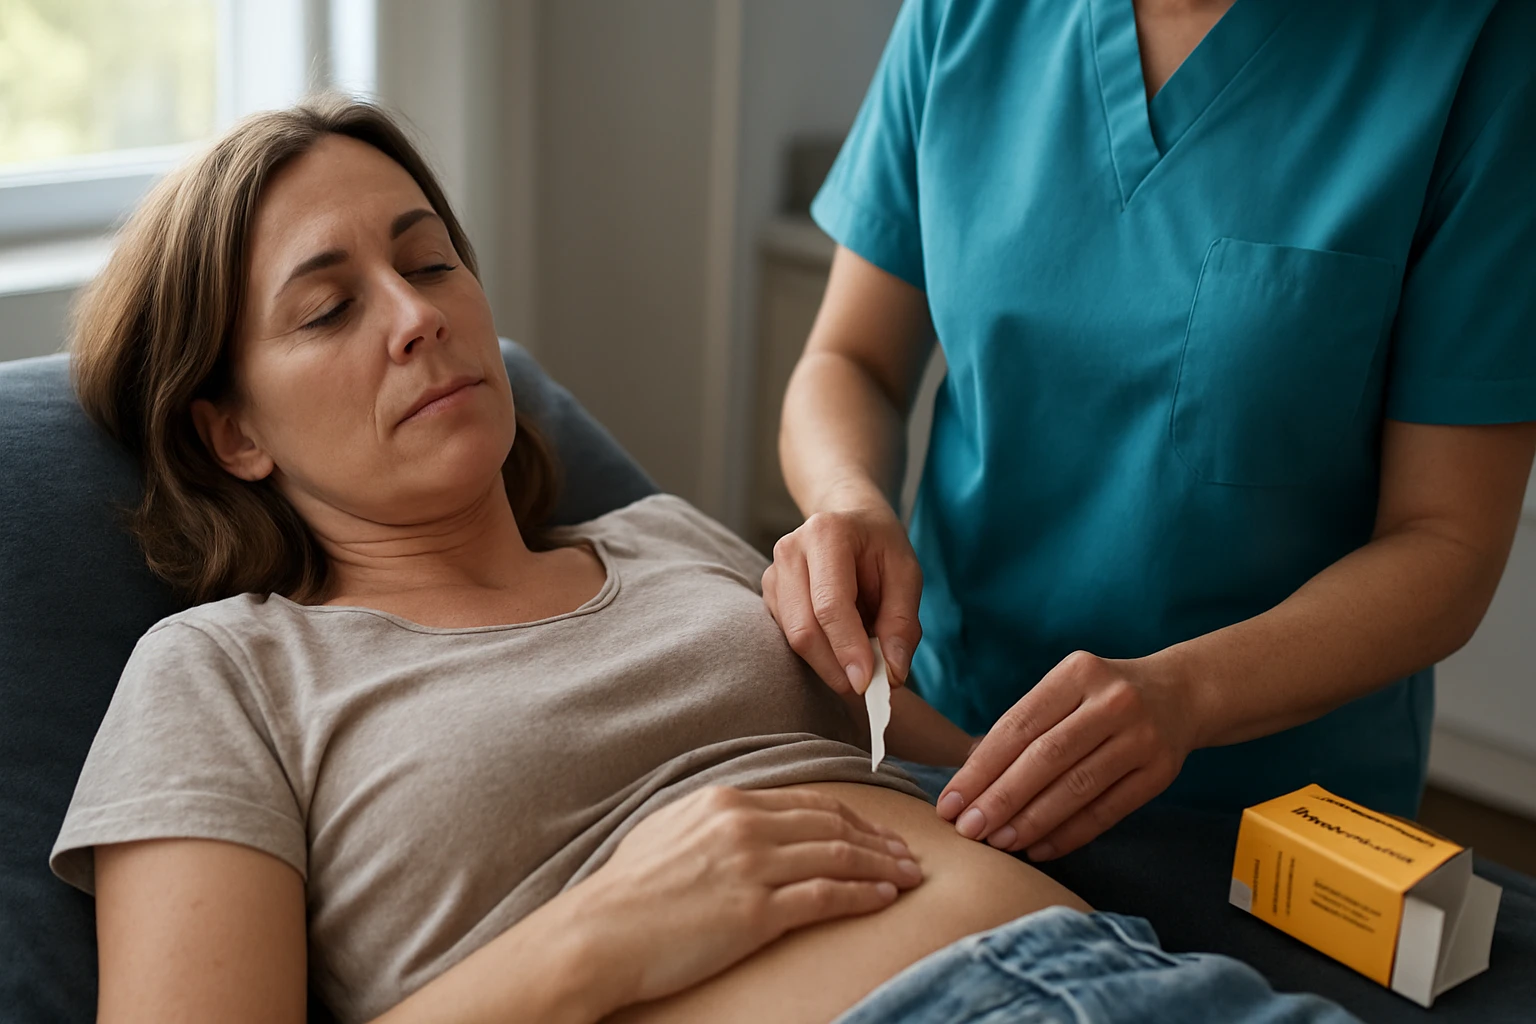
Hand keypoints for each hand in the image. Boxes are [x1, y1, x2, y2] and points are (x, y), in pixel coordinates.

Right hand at [573, 786, 923, 1008]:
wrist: (600, 934)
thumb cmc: (627, 891)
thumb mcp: (670, 831)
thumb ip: (714, 821)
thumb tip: (745, 821)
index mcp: (725, 801)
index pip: (809, 802)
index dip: (853, 816)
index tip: (877, 830)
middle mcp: (743, 824)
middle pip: (832, 824)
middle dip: (878, 838)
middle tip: (908, 851)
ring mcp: (752, 866)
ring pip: (838, 855)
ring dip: (883, 865)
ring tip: (910, 875)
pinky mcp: (756, 911)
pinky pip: (826, 896)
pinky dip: (863, 894)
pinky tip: (885, 898)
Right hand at [761, 505, 921, 693]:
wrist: (847, 520)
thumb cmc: (879, 545)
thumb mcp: (906, 573)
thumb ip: (902, 622)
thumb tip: (892, 673)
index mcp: (826, 534)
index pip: (830, 605)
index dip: (847, 649)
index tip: (866, 683)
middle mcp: (790, 551)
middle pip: (804, 628)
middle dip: (836, 667)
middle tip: (867, 689)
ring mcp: (773, 574)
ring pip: (793, 638)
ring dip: (828, 664)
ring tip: (860, 664)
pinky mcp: (768, 595)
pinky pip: (788, 638)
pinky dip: (817, 655)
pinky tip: (840, 649)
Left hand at [936, 651, 1195, 859]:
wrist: (1180, 694)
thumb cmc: (1100, 697)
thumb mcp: (1066, 689)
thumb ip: (1025, 726)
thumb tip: (969, 779)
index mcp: (1077, 673)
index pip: (1018, 726)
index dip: (980, 768)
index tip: (950, 801)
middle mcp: (1112, 701)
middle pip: (1045, 758)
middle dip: (1000, 798)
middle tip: (968, 829)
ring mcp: (1141, 737)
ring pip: (1076, 788)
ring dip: (1031, 821)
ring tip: (998, 842)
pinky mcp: (1160, 772)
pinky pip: (1106, 811)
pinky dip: (1069, 834)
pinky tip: (1038, 848)